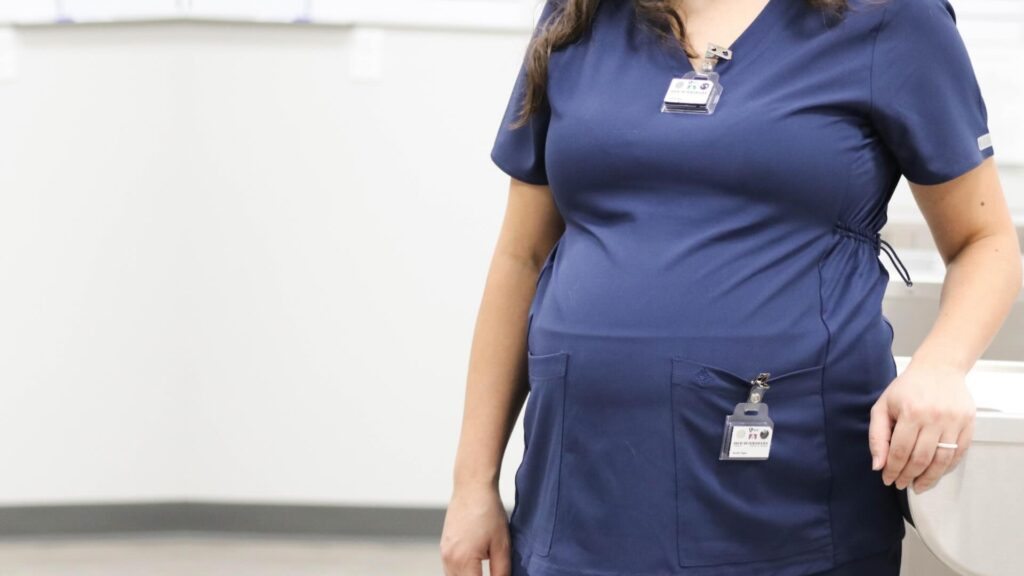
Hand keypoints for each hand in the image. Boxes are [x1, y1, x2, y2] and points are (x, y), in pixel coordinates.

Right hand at [440, 483, 512, 575]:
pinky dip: (461, 573)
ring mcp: (444, 553)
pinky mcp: (443, 547)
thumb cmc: (488, 511)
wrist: (472, 488)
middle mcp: (450, 559)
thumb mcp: (502, 545)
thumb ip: (502, 572)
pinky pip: (450, 570)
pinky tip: (474, 568)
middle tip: (491, 573)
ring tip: (482, 571)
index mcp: (464, 561)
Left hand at [868, 361, 975, 492]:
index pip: (900, 451)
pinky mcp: (968, 424)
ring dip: (929, 478)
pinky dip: (947, 468)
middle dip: (908, 476)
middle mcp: (934, 417)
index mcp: (910, 412)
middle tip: (901, 484)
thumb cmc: (907, 388)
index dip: (893, 470)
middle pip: (921, 459)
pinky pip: (959, 453)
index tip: (888, 479)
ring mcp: (954, 421)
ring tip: (918, 485)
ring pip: (942, 460)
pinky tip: (935, 473)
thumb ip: (877, 436)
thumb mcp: (883, 406)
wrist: (939, 368)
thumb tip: (878, 465)